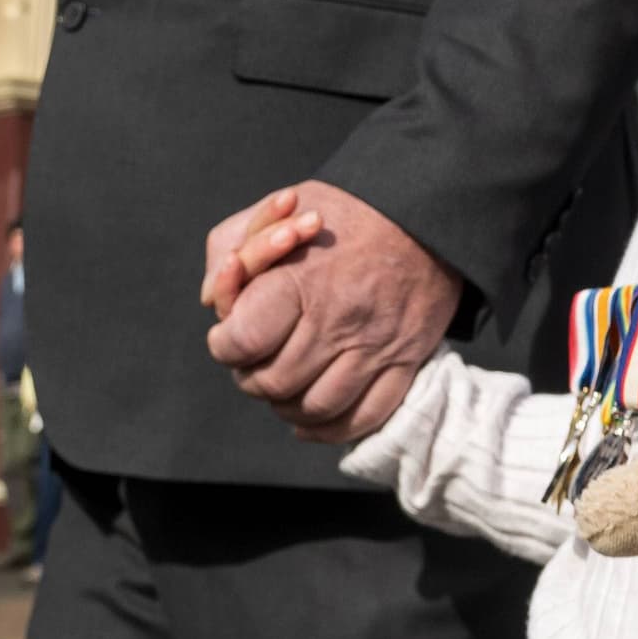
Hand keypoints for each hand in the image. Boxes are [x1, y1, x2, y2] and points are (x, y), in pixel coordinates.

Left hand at [202, 181, 460, 444]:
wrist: (425, 211)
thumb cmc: (345, 211)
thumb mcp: (278, 209)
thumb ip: (230, 247)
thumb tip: (212, 303)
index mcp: (300, 281)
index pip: (241, 343)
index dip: (225, 346)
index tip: (231, 338)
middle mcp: (336, 319)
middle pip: (274, 383)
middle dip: (254, 378)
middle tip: (257, 362)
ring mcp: (374, 345)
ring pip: (316, 408)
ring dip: (290, 406)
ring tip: (285, 388)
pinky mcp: (405, 361)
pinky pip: (365, 418)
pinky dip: (333, 429)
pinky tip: (314, 418)